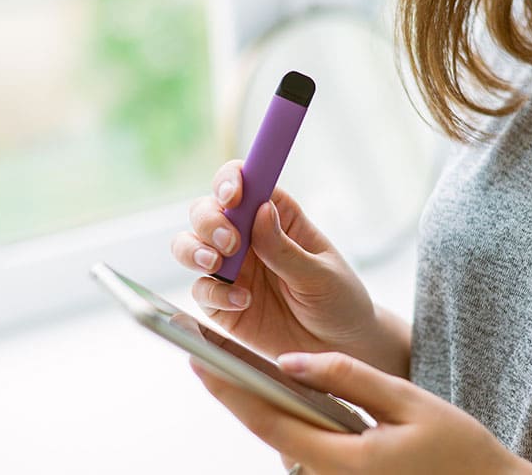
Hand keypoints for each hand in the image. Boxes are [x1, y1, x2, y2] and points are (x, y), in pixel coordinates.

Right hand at [171, 160, 406, 374]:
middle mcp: (247, 238)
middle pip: (207, 211)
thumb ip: (286, 249)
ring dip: (194, 249)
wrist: (341, 350)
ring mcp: (231, 270)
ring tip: (218, 265)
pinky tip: (242, 302)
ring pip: (189, 246)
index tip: (233, 195)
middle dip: (209, 221)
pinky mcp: (221, 304)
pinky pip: (201, 291)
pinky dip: (214, 294)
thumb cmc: (339, 302)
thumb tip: (259, 211)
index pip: (245, 183)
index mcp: (277, 217)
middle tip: (231, 242)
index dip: (231, 180)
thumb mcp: (321, 274)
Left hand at [190, 352, 531, 474]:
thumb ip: (348, 378)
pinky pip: (303, 446)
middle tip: (202, 353)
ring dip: (255, 403)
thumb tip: (291, 361)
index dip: (230, 390)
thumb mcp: (408, 402)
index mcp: (344, 461)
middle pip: (266, 431)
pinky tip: (276, 390)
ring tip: (230, 363)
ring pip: (282, 439)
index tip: (200, 359)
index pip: (270, 422)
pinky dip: (283, 416)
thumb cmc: (458, 449)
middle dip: (230, 392)